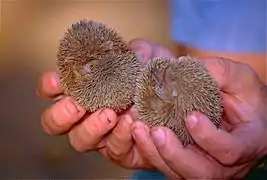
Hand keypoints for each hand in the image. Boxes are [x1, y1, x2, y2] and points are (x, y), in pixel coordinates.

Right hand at [36, 38, 175, 168]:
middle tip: (77, 104)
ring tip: (110, 114)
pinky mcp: (121, 151)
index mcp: (85, 89)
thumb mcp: (151, 58)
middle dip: (61, 114)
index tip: (57, 81)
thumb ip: (140, 51)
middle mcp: (86, 114)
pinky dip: (120, 136)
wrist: (179, 104)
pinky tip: (131, 123)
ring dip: (91, 127)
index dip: (49, 86)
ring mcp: (102, 134)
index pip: (54, 90)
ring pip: (80, 140)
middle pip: (55, 122)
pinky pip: (113, 149)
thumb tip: (132, 54)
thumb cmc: (156, 79)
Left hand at [131, 57, 266, 178]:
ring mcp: (205, 166)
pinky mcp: (187, 163)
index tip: (191, 116)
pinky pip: (167, 166)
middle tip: (157, 131)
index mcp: (247, 143)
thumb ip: (218, 72)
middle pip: (201, 173)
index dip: (209, 137)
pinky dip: (150, 151)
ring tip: (139, 129)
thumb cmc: (243, 95)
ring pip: (179, 173)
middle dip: (175, 153)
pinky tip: (139, 132)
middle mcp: (227, 163)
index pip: (230, 151)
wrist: (240, 111)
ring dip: (156, 153)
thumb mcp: (238, 77)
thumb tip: (182, 68)